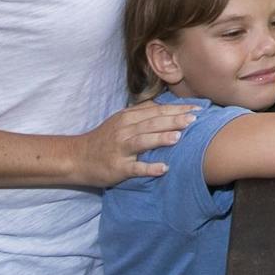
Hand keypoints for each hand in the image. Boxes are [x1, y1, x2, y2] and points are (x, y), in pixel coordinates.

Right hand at [73, 102, 196, 185]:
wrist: (77, 158)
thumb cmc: (105, 139)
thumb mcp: (121, 121)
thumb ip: (142, 113)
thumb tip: (168, 106)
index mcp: (128, 118)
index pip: (156, 111)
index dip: (177, 109)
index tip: (197, 108)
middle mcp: (124, 131)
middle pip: (151, 123)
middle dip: (174, 120)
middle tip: (194, 119)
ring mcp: (120, 149)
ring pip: (142, 141)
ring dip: (161, 138)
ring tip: (179, 137)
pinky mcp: (117, 168)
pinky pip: (135, 168)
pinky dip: (149, 168)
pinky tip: (164, 168)